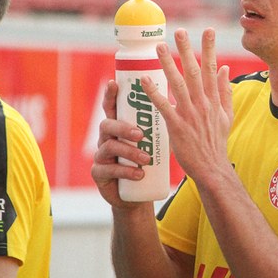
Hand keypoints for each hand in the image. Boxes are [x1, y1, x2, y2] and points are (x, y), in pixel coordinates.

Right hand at [91, 80, 152, 208]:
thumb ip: (158, 124)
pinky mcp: (99, 174)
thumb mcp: (154, 141)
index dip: (110, 95)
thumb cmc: (149, 162)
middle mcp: (106, 138)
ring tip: (147, 160)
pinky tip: (138, 175)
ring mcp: (100, 156)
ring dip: (129, 152)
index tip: (114, 83)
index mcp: (118, 126)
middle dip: (123, 128)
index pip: (112, 107)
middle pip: (107, 125)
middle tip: (141, 134)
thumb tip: (178, 100)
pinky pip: (108, 170)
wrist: (140, 194)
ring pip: (109, 148)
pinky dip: (125, 172)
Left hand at [142, 28, 233, 185]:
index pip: (211, 68)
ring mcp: (190, 113)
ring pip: (177, 83)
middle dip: (187, 50)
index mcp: (214, 99)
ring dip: (168, 64)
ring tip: (159, 47)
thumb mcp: (227, 115)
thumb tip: (224, 68)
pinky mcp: (176, 125)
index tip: (208, 30)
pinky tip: (145, 79)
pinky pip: (163, 105)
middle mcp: (203, 103)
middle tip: (180, 31)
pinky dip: (154, 91)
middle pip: (194, 71)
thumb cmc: (216, 142)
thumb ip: (225, 91)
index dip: (210, 48)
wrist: (211, 167)